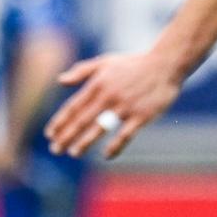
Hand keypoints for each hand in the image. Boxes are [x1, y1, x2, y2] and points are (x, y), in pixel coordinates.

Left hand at [45, 49, 182, 158]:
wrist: (166, 64)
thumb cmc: (134, 64)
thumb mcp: (106, 61)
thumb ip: (82, 71)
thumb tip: (60, 80)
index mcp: (98, 83)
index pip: (74, 106)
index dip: (60, 121)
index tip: (50, 134)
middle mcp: (109, 95)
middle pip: (82, 119)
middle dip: (66, 136)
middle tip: (55, 150)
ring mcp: (125, 106)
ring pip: (100, 128)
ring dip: (84, 142)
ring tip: (73, 153)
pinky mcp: (142, 115)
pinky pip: (125, 135)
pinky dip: (115, 146)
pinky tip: (106, 155)